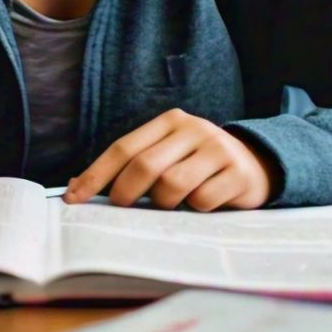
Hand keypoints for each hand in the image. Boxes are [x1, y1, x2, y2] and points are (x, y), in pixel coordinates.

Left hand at [64, 108, 280, 211]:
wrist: (257, 163)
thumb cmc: (199, 164)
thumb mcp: (168, 154)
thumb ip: (131, 165)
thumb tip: (76, 185)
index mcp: (170, 121)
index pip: (123, 147)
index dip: (95, 174)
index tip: (73, 199)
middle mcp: (193, 129)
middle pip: (145, 166)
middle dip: (125, 193)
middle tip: (121, 209)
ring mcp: (217, 149)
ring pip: (172, 185)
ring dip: (164, 204)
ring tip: (172, 203)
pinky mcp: (237, 172)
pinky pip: (202, 201)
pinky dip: (195, 210)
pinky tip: (202, 204)